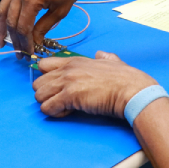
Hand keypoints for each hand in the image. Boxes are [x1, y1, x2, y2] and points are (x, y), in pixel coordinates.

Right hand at [0, 0, 87, 58]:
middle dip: (14, 39)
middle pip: (11, 21)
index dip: (25, 43)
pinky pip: (6, 1)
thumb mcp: (60, 11)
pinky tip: (5, 24)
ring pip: (3, 11)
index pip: (23, 28)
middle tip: (19, 52)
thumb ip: (44, 27)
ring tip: (3, 42)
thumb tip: (34, 41)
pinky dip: (4, 14)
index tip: (28, 53)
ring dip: (2, 28)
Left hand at [33, 51, 157, 117]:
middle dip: (46, 93)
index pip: (44, 65)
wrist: (131, 89)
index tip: (56, 87)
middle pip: (37, 82)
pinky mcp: (69, 96)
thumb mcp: (112, 61)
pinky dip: (55, 113)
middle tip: (60, 100)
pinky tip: (68, 112)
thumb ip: (104, 57)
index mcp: (75, 60)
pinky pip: (47, 108)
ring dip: (49, 104)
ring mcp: (67, 82)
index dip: (46, 77)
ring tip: (64, 107)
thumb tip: (101, 54)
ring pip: (39, 96)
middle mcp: (68, 69)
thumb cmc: (124, 78)